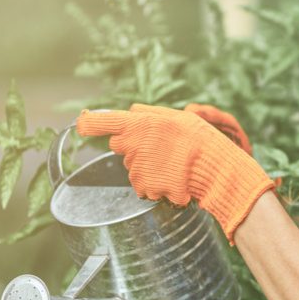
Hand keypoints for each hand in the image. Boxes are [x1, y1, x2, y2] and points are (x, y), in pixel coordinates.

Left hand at [76, 103, 274, 241]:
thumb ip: (149, 114)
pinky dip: (155, 184)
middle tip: (160, 147)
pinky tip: (172, 179)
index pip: (100, 122)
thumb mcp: (178, 117)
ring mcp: (137, 168)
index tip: (82, 123)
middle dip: (133, 146)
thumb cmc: (201, 141)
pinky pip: (143, 186)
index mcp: (140, 123)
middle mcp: (133, 145)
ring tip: (173, 165)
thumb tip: (129, 111)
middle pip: (119, 145)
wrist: (216, 170)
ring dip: (148, 167)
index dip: (88, 123)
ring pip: (133, 167)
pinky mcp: (144, 187)